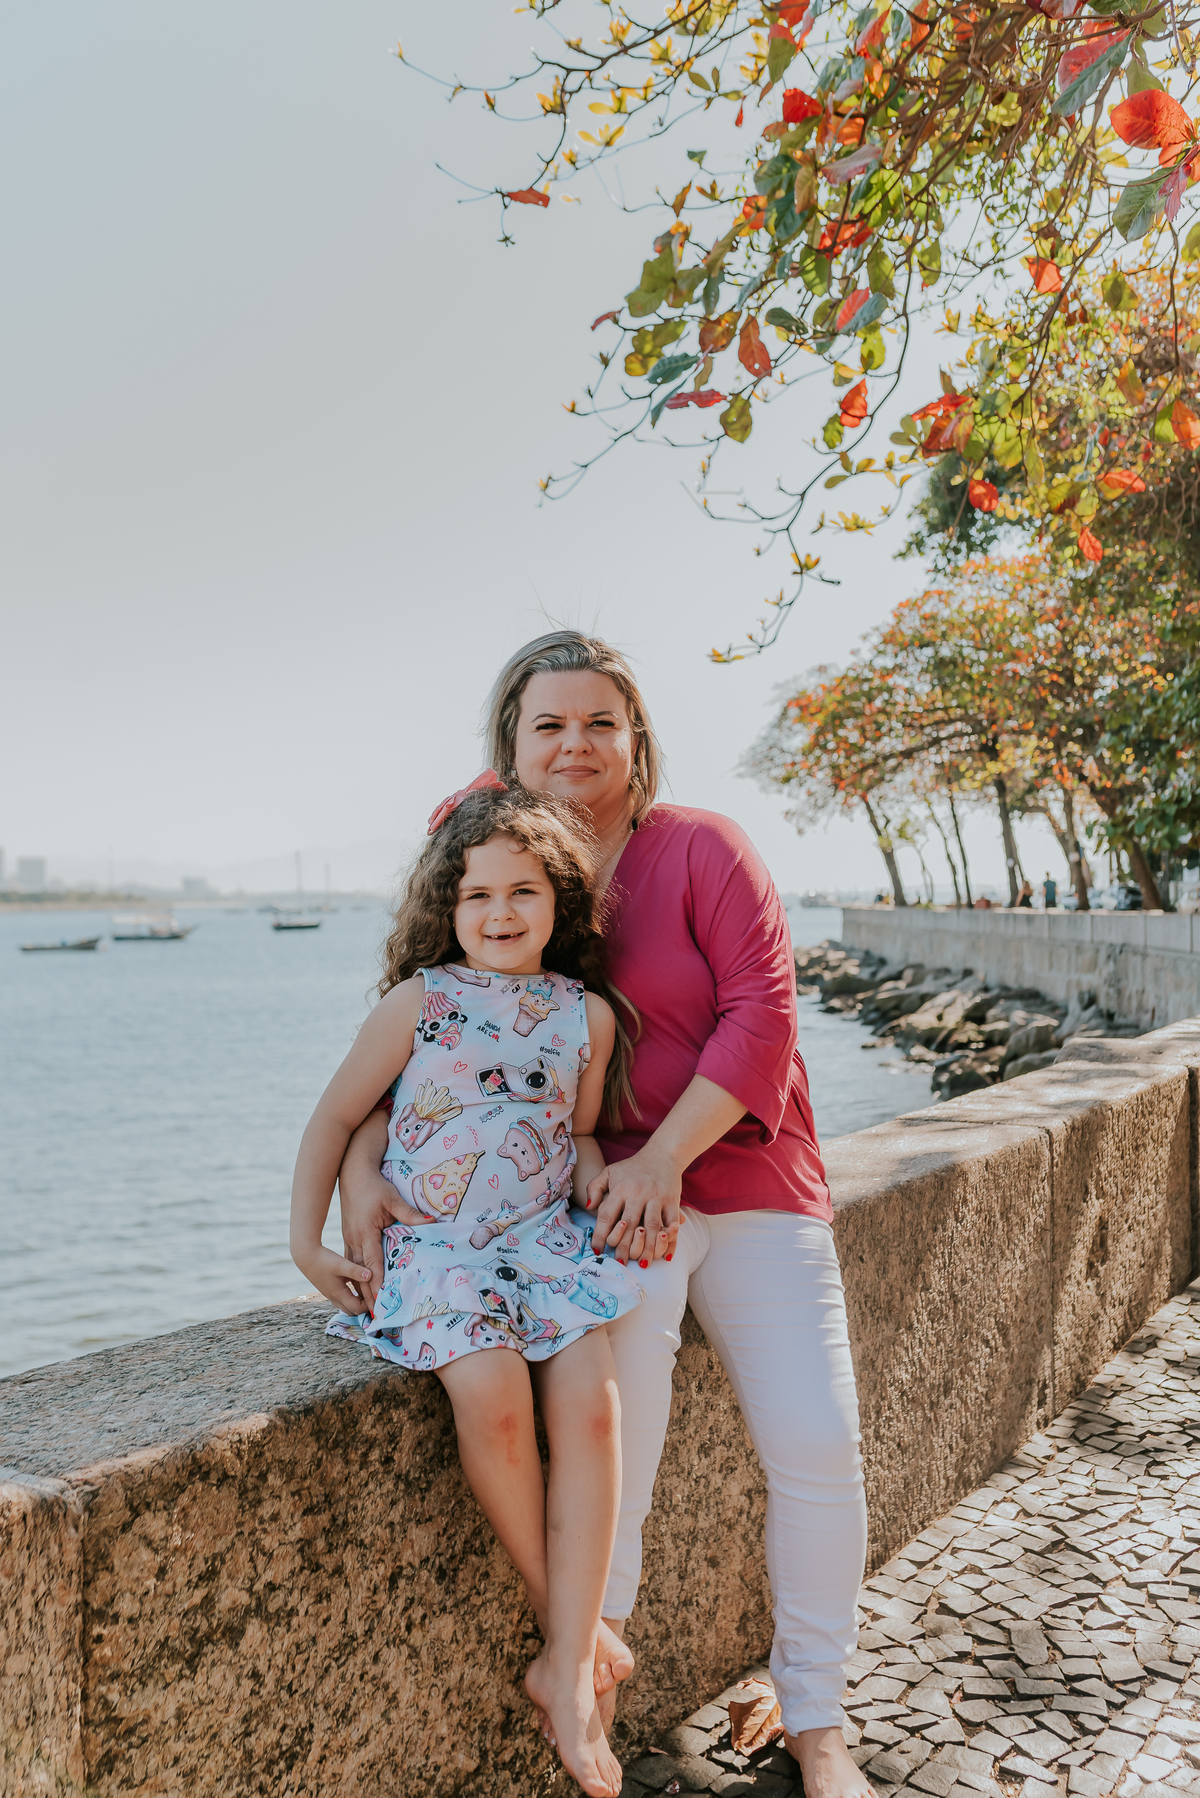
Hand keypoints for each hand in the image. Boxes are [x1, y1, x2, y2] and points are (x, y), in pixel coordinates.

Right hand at [294, 1241, 377, 1314]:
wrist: (305, 1256)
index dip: (368, 1307)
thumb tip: (371, 1276)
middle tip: (374, 1298)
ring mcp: (330, 1293)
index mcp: (338, 1293)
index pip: (357, 1309)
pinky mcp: (328, 1288)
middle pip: (351, 1310)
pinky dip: (350, 1296)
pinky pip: (341, 1298)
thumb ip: (356, 1271)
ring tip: (368, 1294)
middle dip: (363, 1307)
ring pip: (346, 1305)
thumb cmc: (323, 1260)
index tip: (378, 1300)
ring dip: (357, 1302)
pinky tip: (356, 1285)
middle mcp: (334, 1296)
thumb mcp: (342, 1264)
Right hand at [339, 1166, 423, 1313]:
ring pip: (352, 1270)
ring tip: (365, 1311)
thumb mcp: (393, 1198)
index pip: (372, 1261)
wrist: (352, 1175)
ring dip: (358, 1290)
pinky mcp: (347, 1239)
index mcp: (365, 1232)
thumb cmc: (373, 1187)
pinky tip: (357, 1291)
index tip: (381, 1298)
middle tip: (373, 1316)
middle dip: (366, 1295)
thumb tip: (431, 1222)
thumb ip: (410, 1213)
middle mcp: (354, 1240)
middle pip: (360, 1273)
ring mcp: (348, 1240)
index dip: (376, 1281)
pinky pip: (350, 1263)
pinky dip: (353, 1279)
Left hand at [586, 1145, 681, 1265]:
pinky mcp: (672, 1201)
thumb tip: (589, 1207)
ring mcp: (656, 1198)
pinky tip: (665, 1255)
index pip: (607, 1215)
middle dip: (623, 1246)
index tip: (596, 1250)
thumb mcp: (609, 1171)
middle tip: (619, 1263)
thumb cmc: (632, 1167)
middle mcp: (638, 1194)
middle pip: (629, 1225)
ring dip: (647, 1247)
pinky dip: (670, 1240)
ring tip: (641, 1263)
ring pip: (651, 1227)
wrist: (663, 1153)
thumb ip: (595, 1188)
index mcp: (621, 1188)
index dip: (600, 1234)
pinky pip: (671, 1223)